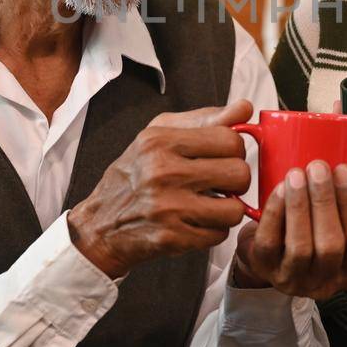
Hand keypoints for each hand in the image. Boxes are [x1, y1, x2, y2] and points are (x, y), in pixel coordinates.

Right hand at [69, 101, 254, 278]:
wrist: (101, 224)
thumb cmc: (134, 175)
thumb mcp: (160, 136)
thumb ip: (205, 120)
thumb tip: (245, 108)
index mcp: (161, 141)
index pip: (230, 140)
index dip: (234, 150)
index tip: (223, 158)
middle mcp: (163, 172)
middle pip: (239, 173)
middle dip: (235, 181)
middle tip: (218, 184)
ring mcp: (167, 207)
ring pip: (234, 208)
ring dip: (227, 209)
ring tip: (209, 204)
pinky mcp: (172, 237)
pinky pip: (219, 234)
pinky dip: (212, 231)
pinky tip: (195, 222)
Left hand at [230, 161, 346, 299]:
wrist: (272, 248)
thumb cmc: (316, 230)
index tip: (344, 170)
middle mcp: (325, 282)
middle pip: (331, 246)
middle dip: (324, 202)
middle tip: (318, 168)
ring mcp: (293, 279)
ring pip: (300, 247)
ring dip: (299, 207)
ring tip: (296, 175)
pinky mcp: (265, 269)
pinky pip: (269, 243)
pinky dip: (275, 213)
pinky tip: (279, 190)